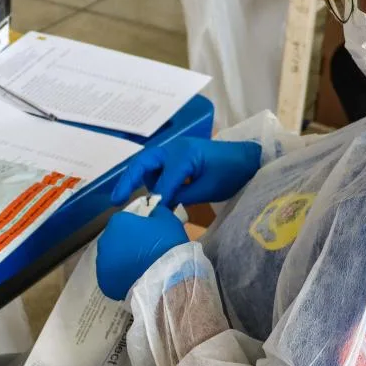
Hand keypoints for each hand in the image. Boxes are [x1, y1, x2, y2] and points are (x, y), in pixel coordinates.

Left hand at [95, 207, 188, 300]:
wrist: (167, 279)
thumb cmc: (167, 245)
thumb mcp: (167, 220)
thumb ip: (155, 212)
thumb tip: (152, 212)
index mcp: (118, 222)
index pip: (124, 221)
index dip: (137, 228)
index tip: (148, 236)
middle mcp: (105, 241)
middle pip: (115, 240)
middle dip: (126, 245)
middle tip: (144, 253)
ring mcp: (102, 263)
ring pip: (111, 259)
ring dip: (121, 262)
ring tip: (139, 269)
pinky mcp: (104, 283)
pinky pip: (111, 277)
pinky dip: (119, 278)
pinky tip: (133, 280)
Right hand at [111, 138, 261, 208]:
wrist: (248, 158)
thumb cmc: (232, 172)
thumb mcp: (208, 188)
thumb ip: (182, 195)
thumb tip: (162, 205)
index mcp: (183, 155)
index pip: (163, 181)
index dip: (156, 200)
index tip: (149, 216)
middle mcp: (175, 148)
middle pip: (143, 162)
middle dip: (128, 180)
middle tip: (116, 200)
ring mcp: (176, 150)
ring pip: (149, 164)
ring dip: (140, 179)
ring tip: (134, 200)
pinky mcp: (179, 155)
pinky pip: (158, 166)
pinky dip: (152, 178)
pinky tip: (154, 194)